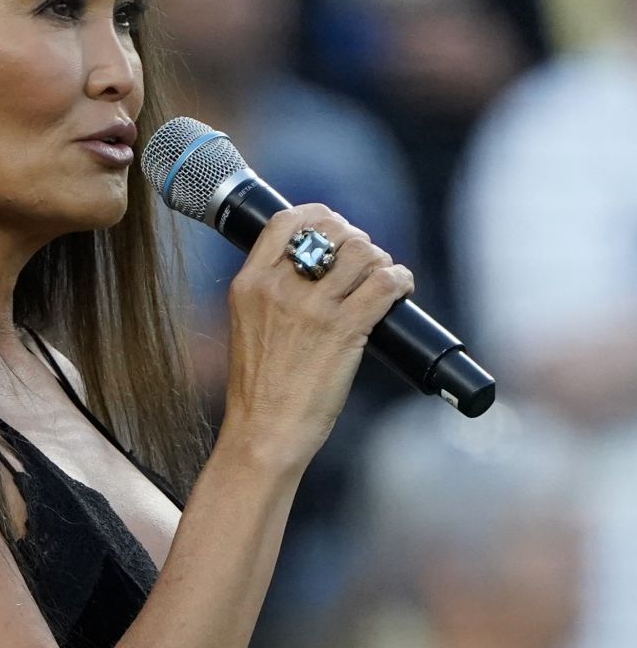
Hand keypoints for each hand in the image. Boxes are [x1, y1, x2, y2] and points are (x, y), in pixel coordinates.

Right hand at [222, 205, 413, 472]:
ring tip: (381, 281)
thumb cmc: (260, 390)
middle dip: (356, 242)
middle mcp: (278, 288)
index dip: (319, 215)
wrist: (263, 432)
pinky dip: (400, 281)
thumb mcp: (249, 327)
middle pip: (332, 231)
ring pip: (362, 251)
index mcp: (250, 284)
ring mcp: (312, 308)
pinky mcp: (343, 329)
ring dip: (380, 261)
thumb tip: (315, 269)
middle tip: (364, 266)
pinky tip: (399, 291)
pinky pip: (384, 282)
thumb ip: (272, 293)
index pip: (286, 221)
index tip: (334, 227)